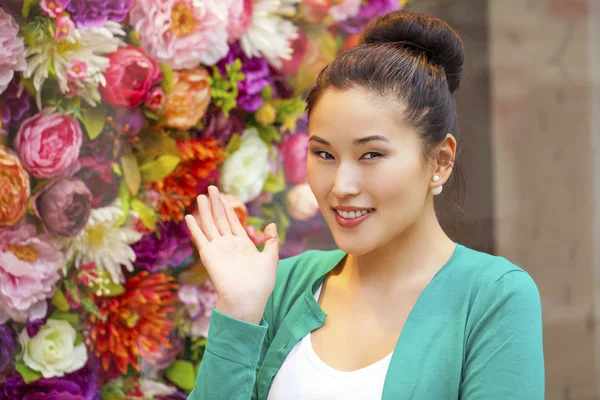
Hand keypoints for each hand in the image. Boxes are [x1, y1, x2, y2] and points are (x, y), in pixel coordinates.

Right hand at [185, 186, 279, 324]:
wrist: (248, 298)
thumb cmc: (261, 282)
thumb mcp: (271, 257)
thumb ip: (271, 241)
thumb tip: (271, 224)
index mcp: (243, 245)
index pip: (233, 222)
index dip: (228, 209)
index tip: (224, 197)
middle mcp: (229, 244)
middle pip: (220, 219)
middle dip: (216, 204)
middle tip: (211, 188)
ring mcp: (218, 249)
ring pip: (210, 224)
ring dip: (205, 210)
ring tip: (201, 196)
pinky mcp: (209, 255)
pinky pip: (200, 238)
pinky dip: (194, 228)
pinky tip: (189, 217)